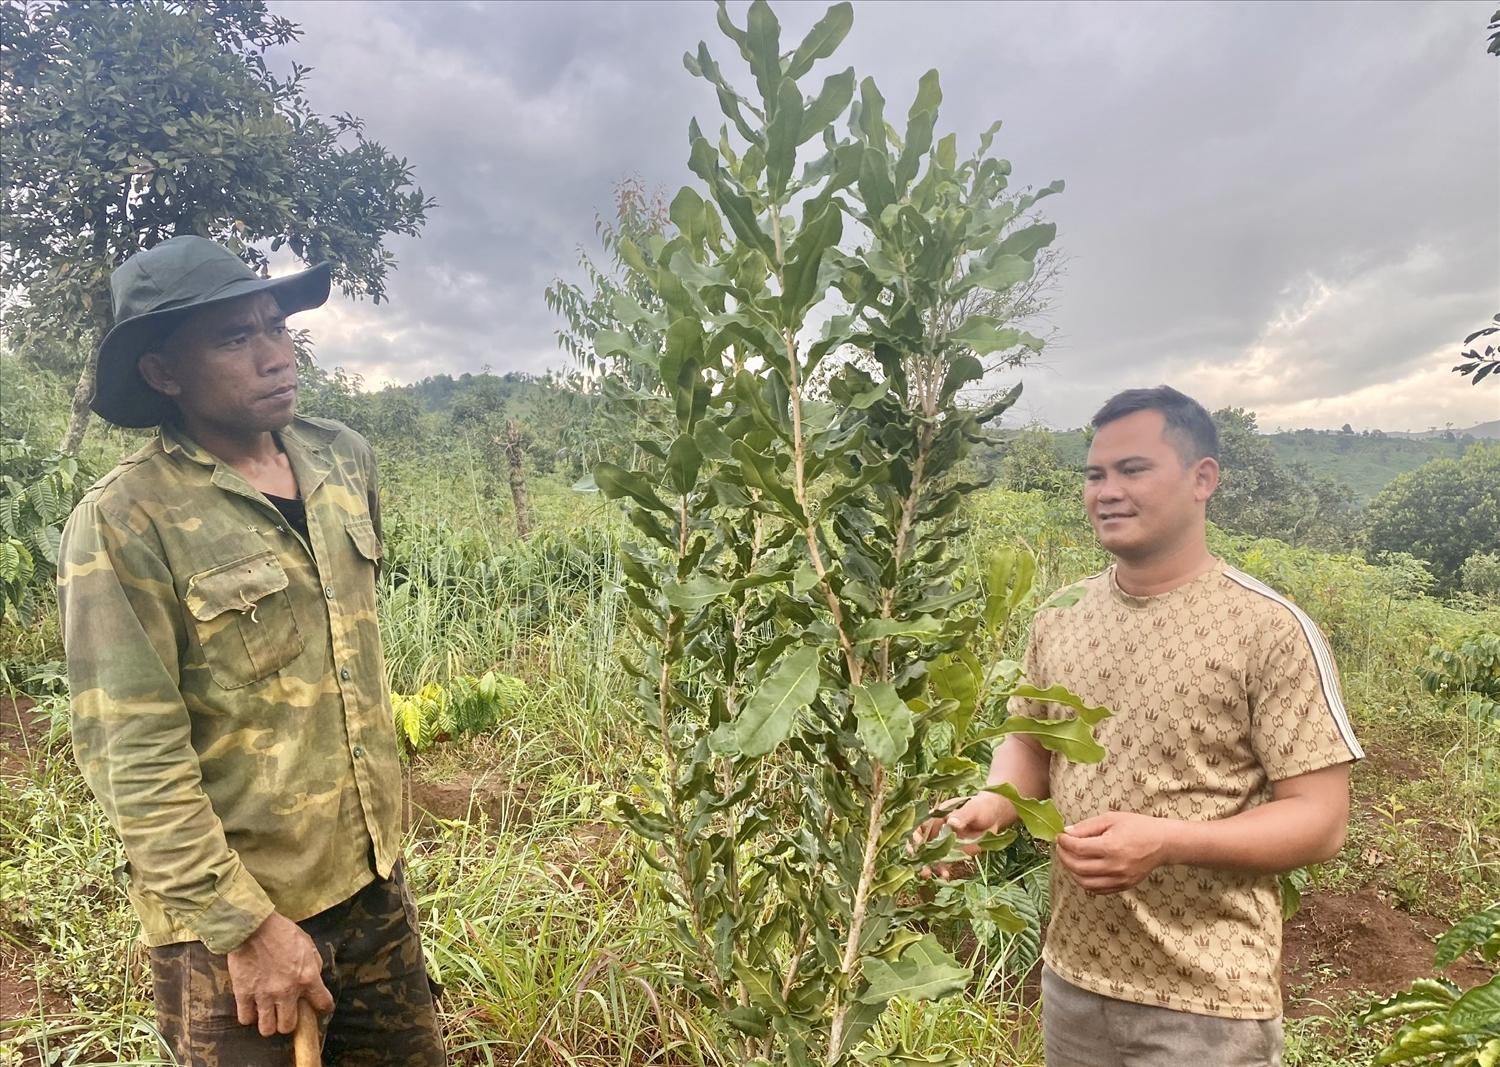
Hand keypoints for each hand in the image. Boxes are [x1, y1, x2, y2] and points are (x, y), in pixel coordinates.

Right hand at [226, 913, 333, 1036]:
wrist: (253, 926)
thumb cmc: (282, 931)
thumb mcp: (308, 943)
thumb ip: (314, 964)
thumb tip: (315, 979)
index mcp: (307, 977)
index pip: (322, 1003)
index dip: (322, 1008)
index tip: (319, 1008)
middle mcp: (287, 991)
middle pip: (289, 1025)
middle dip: (289, 1022)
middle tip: (286, 1012)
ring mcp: (264, 995)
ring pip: (267, 1029)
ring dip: (269, 1023)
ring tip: (269, 1014)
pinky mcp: (244, 994)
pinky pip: (246, 1018)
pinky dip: (249, 1016)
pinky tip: (253, 1007)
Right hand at [912, 792, 1014, 879]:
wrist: (994, 817)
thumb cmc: (981, 807)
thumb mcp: (972, 808)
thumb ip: (962, 815)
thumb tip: (951, 822)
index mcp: (936, 816)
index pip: (919, 827)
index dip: (914, 837)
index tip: (914, 847)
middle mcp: (936, 830)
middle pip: (921, 844)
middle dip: (918, 855)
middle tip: (920, 864)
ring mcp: (944, 843)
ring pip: (930, 856)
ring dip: (928, 866)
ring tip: (928, 874)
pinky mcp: (953, 853)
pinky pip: (943, 863)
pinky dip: (942, 870)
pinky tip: (945, 876)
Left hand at [1055, 811, 1172, 893]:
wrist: (1163, 843)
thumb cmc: (1138, 827)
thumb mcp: (1111, 818)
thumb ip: (1087, 826)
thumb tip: (1067, 833)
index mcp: (1111, 847)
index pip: (1077, 848)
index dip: (1063, 842)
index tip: (1059, 836)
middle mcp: (1114, 866)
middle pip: (1077, 867)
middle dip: (1063, 856)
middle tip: (1061, 847)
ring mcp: (1119, 879)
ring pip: (1084, 882)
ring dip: (1071, 871)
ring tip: (1069, 859)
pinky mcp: (1123, 886)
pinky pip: (1097, 889)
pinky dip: (1085, 881)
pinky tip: (1082, 870)